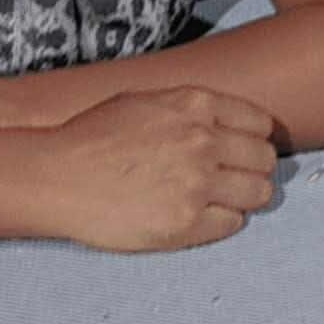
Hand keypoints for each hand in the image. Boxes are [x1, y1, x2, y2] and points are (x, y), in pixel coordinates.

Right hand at [40, 86, 276, 252]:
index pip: (260, 123)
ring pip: (259, 193)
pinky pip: (233, 223)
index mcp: (195, 105)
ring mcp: (198, 184)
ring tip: (222, 199)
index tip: (245, 148)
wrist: (58, 176)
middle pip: (265, 159)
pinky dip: (223, 220)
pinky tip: (201, 215)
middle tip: (236, 177)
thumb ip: (188, 108)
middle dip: (255, 168)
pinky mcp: (188, 223)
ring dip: (245, 196)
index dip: (256, 137)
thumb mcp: (144, 100)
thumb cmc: (93, 136)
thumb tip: (220, 121)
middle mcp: (204, 141)